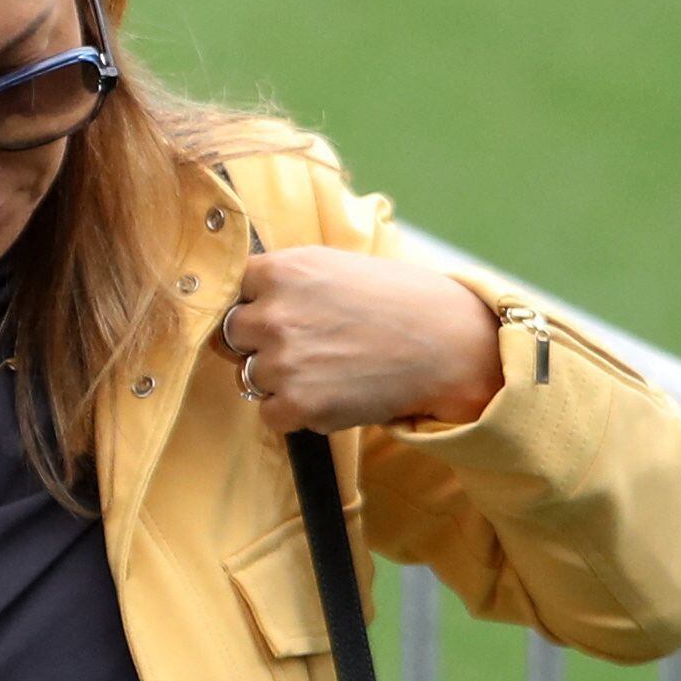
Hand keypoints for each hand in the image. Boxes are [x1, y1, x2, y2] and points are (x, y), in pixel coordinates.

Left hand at [220, 246, 501, 434]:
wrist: (451, 347)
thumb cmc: (400, 302)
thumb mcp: (336, 267)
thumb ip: (285, 278)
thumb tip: (243, 294)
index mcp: (282, 271)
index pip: (229, 289)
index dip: (251, 304)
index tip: (275, 311)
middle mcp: (273, 315)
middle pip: (231, 335)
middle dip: (259, 342)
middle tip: (308, 344)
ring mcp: (282, 362)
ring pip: (250, 376)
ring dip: (279, 379)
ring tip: (329, 368)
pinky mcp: (297, 404)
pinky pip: (270, 413)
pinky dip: (294, 411)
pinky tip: (332, 393)